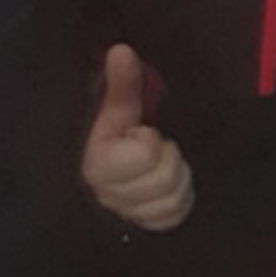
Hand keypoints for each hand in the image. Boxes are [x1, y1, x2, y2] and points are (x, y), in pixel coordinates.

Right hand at [81, 44, 193, 231]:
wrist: (108, 173)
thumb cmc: (114, 136)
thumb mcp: (115, 110)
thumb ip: (121, 84)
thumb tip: (121, 49)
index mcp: (97, 166)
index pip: (146, 155)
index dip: (149, 140)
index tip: (139, 133)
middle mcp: (108, 197)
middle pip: (165, 178)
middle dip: (167, 157)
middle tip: (155, 148)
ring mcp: (127, 216)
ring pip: (172, 200)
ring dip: (176, 178)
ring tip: (161, 165)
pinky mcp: (144, 227)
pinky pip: (174, 216)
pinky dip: (178, 200)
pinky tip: (167, 187)